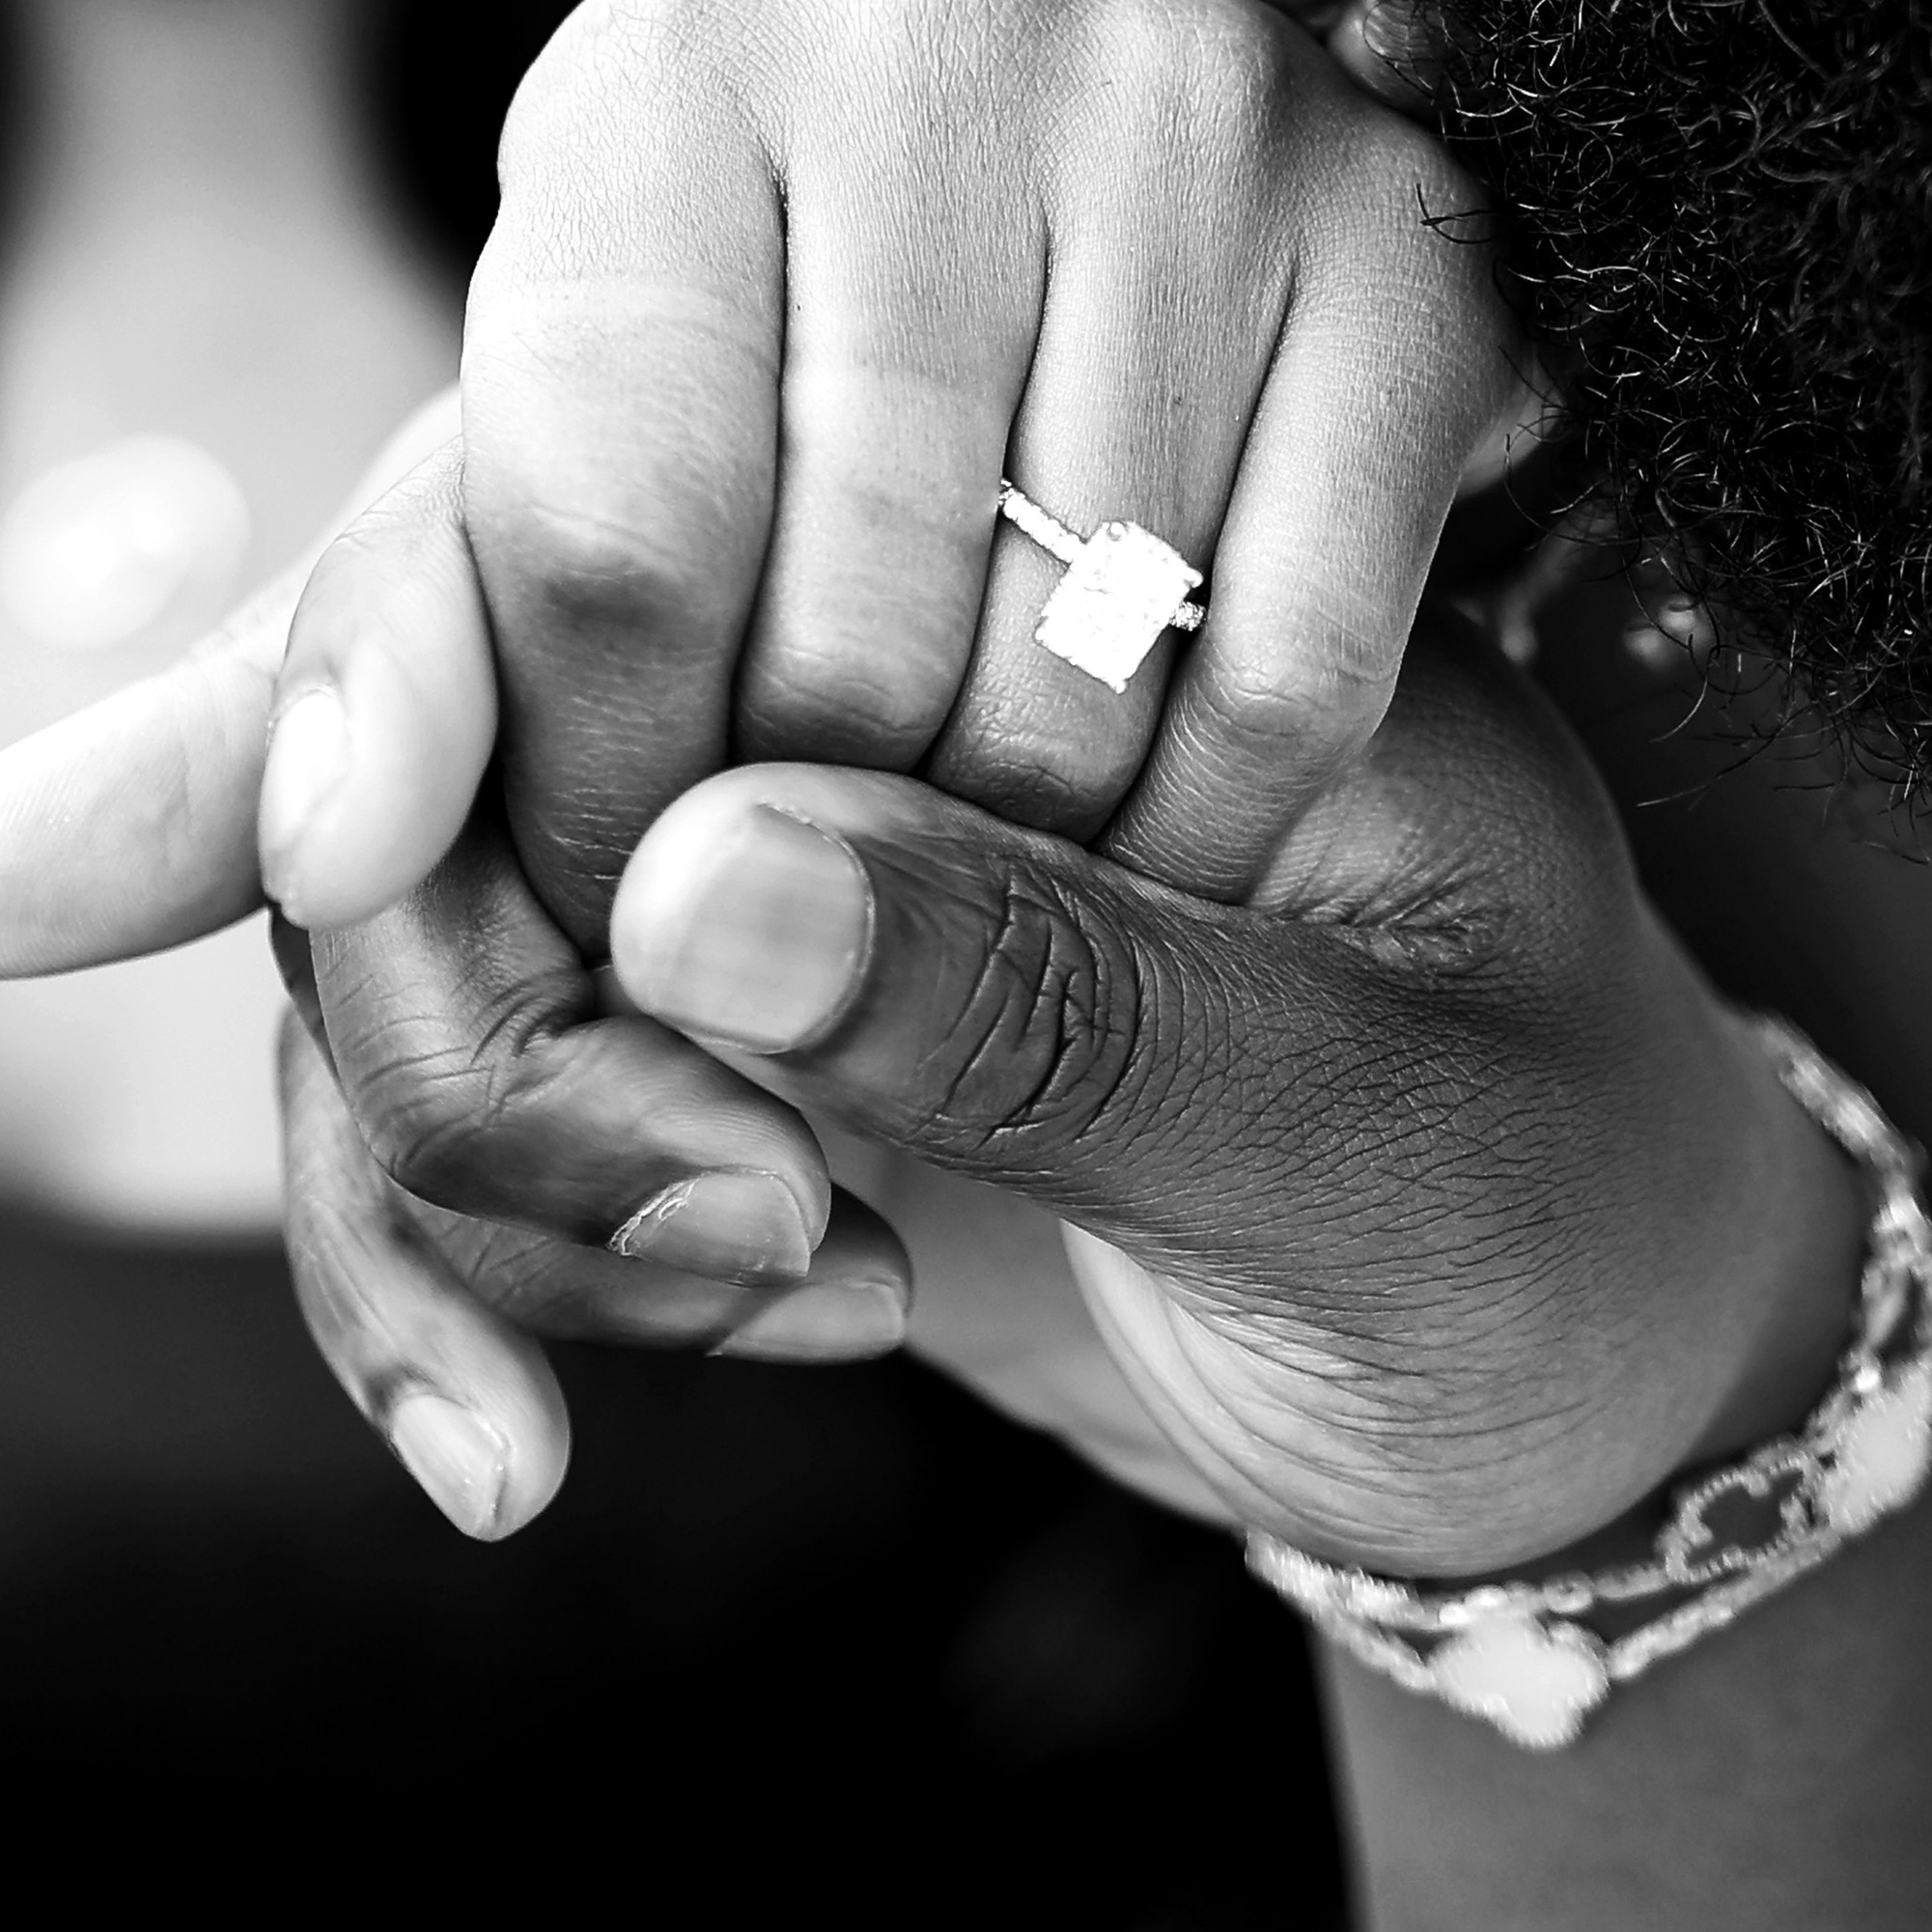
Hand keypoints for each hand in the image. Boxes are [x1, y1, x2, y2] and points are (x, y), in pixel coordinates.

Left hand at [0, 0, 1529, 1003]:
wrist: (1215, 562)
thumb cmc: (830, 607)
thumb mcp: (532, 655)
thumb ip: (260, 757)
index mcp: (637, 89)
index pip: (564, 527)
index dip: (576, 811)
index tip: (611, 925)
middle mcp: (916, 20)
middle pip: (807, 625)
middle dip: (788, 892)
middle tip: (810, 934)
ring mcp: (1200, 102)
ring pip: (1060, 673)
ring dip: (1007, 906)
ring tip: (992, 884)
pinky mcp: (1426, 240)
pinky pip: (1283, 676)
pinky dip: (1217, 852)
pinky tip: (1178, 840)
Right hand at [277, 607, 1864, 1573]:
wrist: (1570, 1406)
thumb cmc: (1558, 1230)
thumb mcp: (1381, 1136)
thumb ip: (1067, 1005)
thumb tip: (693, 887)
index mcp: (1078, 554)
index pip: (663, 489)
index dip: (444, 648)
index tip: (361, 846)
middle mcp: (882, 649)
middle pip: (452, 696)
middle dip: (453, 1003)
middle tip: (716, 1226)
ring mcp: (775, 842)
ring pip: (403, 914)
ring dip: (470, 1170)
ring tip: (784, 1295)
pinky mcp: (712, 1032)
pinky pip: (460, 1104)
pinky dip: (460, 1274)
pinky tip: (547, 1442)